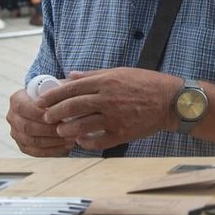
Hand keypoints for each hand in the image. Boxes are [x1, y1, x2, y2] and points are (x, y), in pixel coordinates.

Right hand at [7, 88, 75, 156]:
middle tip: (71, 129)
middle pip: (27, 127)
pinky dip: (52, 150)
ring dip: (54, 141)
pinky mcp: (23, 145)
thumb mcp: (60, 86)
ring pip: (32, 141)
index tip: (60, 114)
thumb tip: (75, 79)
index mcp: (17, 99)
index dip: (39, 113)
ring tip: (74, 138)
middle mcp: (12, 116)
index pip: (23, 107)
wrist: (52, 107)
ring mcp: (16, 132)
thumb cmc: (59, 94)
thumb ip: (65, 84)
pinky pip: (35, 152)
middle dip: (50, 129)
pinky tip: (68, 146)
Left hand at [38, 68, 180, 150]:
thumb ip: (94, 74)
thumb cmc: (148, 84)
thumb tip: (71, 76)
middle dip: (54, 113)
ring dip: (66, 129)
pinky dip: (86, 142)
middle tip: (46, 117)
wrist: (172, 102)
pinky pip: (97, 141)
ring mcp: (115, 117)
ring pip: (81, 126)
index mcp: (107, 81)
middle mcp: (108, 99)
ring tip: (61, 130)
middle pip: (72, 107)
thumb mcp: (121, 72)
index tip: (41, 101)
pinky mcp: (122, 133)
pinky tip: (81, 140)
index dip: (53, 96)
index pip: (72, 88)